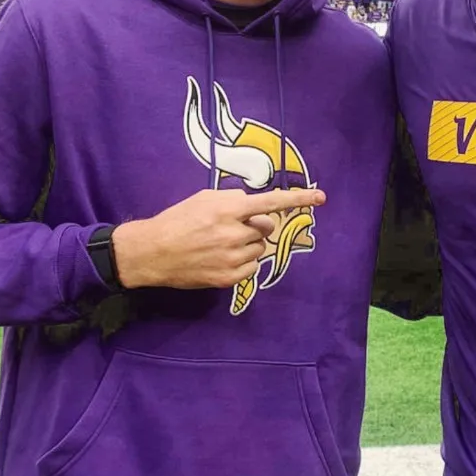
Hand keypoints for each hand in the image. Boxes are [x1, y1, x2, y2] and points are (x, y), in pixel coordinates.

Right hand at [109, 185, 324, 290]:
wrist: (155, 251)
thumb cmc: (178, 219)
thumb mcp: (202, 198)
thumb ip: (231, 199)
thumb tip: (252, 207)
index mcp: (228, 208)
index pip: (270, 202)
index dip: (297, 199)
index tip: (320, 197)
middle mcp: (235, 232)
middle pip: (266, 227)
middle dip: (255, 225)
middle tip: (232, 226)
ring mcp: (234, 257)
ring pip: (260, 248)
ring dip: (248, 244)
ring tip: (221, 243)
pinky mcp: (230, 278)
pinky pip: (252, 267)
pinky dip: (243, 261)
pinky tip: (221, 257)